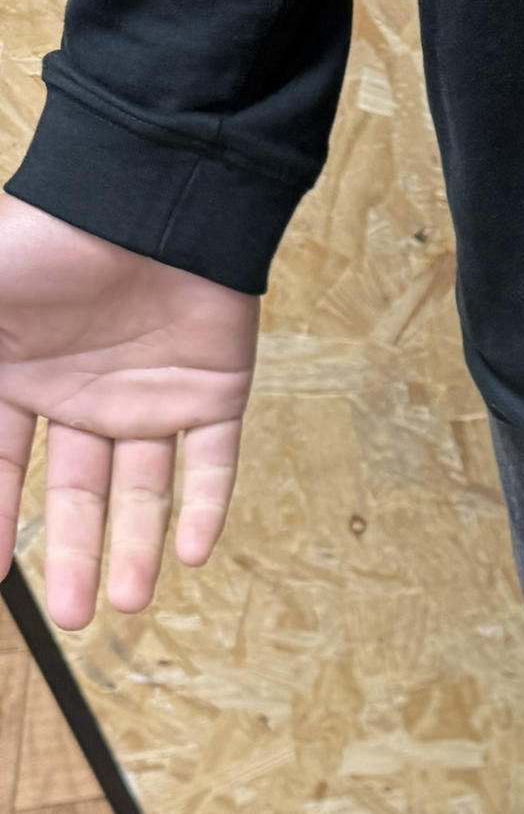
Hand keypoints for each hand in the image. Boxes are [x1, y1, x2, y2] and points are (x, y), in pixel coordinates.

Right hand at [0, 194, 258, 628]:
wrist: (142, 195)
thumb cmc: (42, 241)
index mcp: (16, 375)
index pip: (1, 466)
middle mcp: (80, 393)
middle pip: (73, 493)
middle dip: (70, 557)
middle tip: (75, 619)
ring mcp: (147, 393)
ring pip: (142, 488)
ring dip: (138, 548)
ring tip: (127, 605)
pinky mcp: (213, 387)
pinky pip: (213, 461)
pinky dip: (207, 507)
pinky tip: (194, 555)